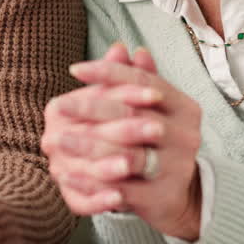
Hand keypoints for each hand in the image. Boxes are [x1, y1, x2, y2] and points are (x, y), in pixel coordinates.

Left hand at [41, 44, 203, 239]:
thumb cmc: (158, 141)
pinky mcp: (163, 196)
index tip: (74, 69)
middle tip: (57, 106)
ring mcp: (178, 167)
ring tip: (56, 139)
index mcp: (185, 107)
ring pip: (127, 154)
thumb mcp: (151, 108)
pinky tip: (66, 174)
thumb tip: (120, 48)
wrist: (179, 193)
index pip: (143, 82)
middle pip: (132, 116)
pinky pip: (122, 188)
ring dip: (87, 146)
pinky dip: (92, 182)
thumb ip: (135, 79)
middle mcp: (187, 135)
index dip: (107, 73)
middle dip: (90, 109)